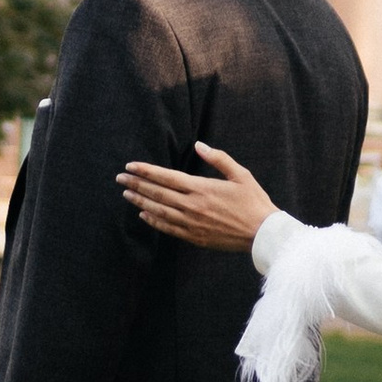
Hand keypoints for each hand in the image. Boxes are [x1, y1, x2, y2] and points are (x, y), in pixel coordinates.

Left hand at [117, 140, 274, 249]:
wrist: (262, 233)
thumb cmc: (253, 201)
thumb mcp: (240, 174)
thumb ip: (218, 158)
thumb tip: (199, 144)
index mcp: (202, 188)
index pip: (166, 177)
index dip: (146, 171)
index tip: (130, 166)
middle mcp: (192, 206)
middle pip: (157, 193)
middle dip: (136, 184)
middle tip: (119, 178)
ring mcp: (192, 223)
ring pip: (159, 211)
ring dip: (140, 201)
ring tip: (126, 194)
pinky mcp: (194, 237)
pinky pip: (168, 228)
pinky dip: (153, 220)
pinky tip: (143, 214)